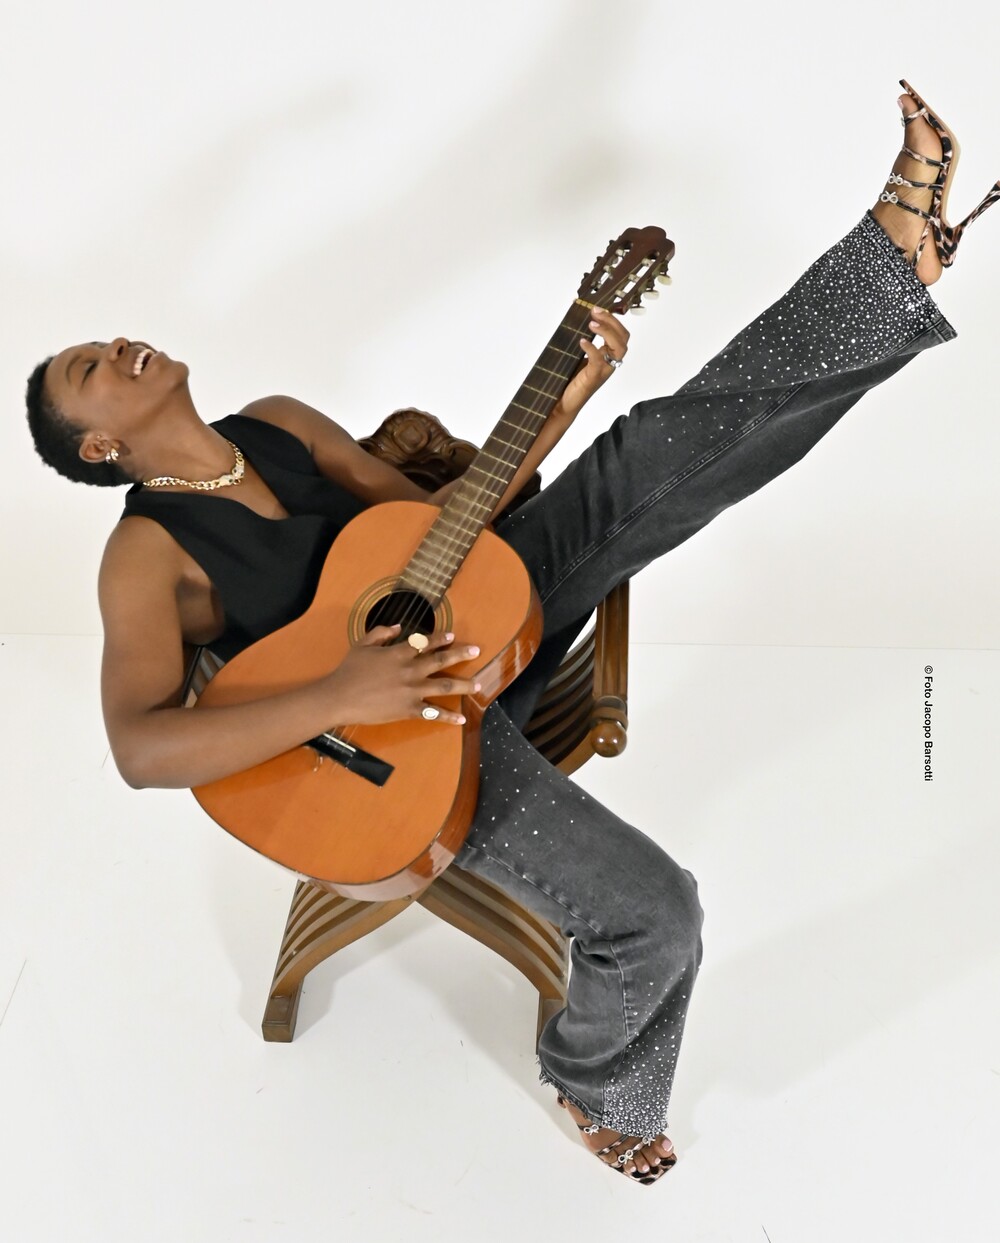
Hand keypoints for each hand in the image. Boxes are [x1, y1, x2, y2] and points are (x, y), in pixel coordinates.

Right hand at [325, 625, 481, 725]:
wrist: (340, 697)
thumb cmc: (349, 670)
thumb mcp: (363, 644)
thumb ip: (381, 633)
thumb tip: (398, 627)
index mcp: (400, 653)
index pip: (425, 642)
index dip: (440, 638)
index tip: (452, 636)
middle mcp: (411, 670)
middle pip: (442, 660)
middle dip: (461, 654)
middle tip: (476, 651)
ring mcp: (412, 691)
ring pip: (445, 686)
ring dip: (464, 685)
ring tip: (479, 685)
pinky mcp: (410, 710)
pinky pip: (433, 713)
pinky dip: (449, 716)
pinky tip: (462, 718)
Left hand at [556, 306, 630, 421]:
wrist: (563, 403)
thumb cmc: (570, 381)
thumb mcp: (577, 355)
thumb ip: (581, 340)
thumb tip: (575, 317)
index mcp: (607, 355)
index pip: (620, 333)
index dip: (612, 319)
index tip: (597, 308)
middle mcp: (609, 362)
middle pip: (623, 338)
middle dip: (612, 321)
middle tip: (595, 312)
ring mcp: (603, 370)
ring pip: (618, 348)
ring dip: (607, 332)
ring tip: (592, 324)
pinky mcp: (593, 377)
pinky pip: (599, 360)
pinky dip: (591, 348)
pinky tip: (582, 341)